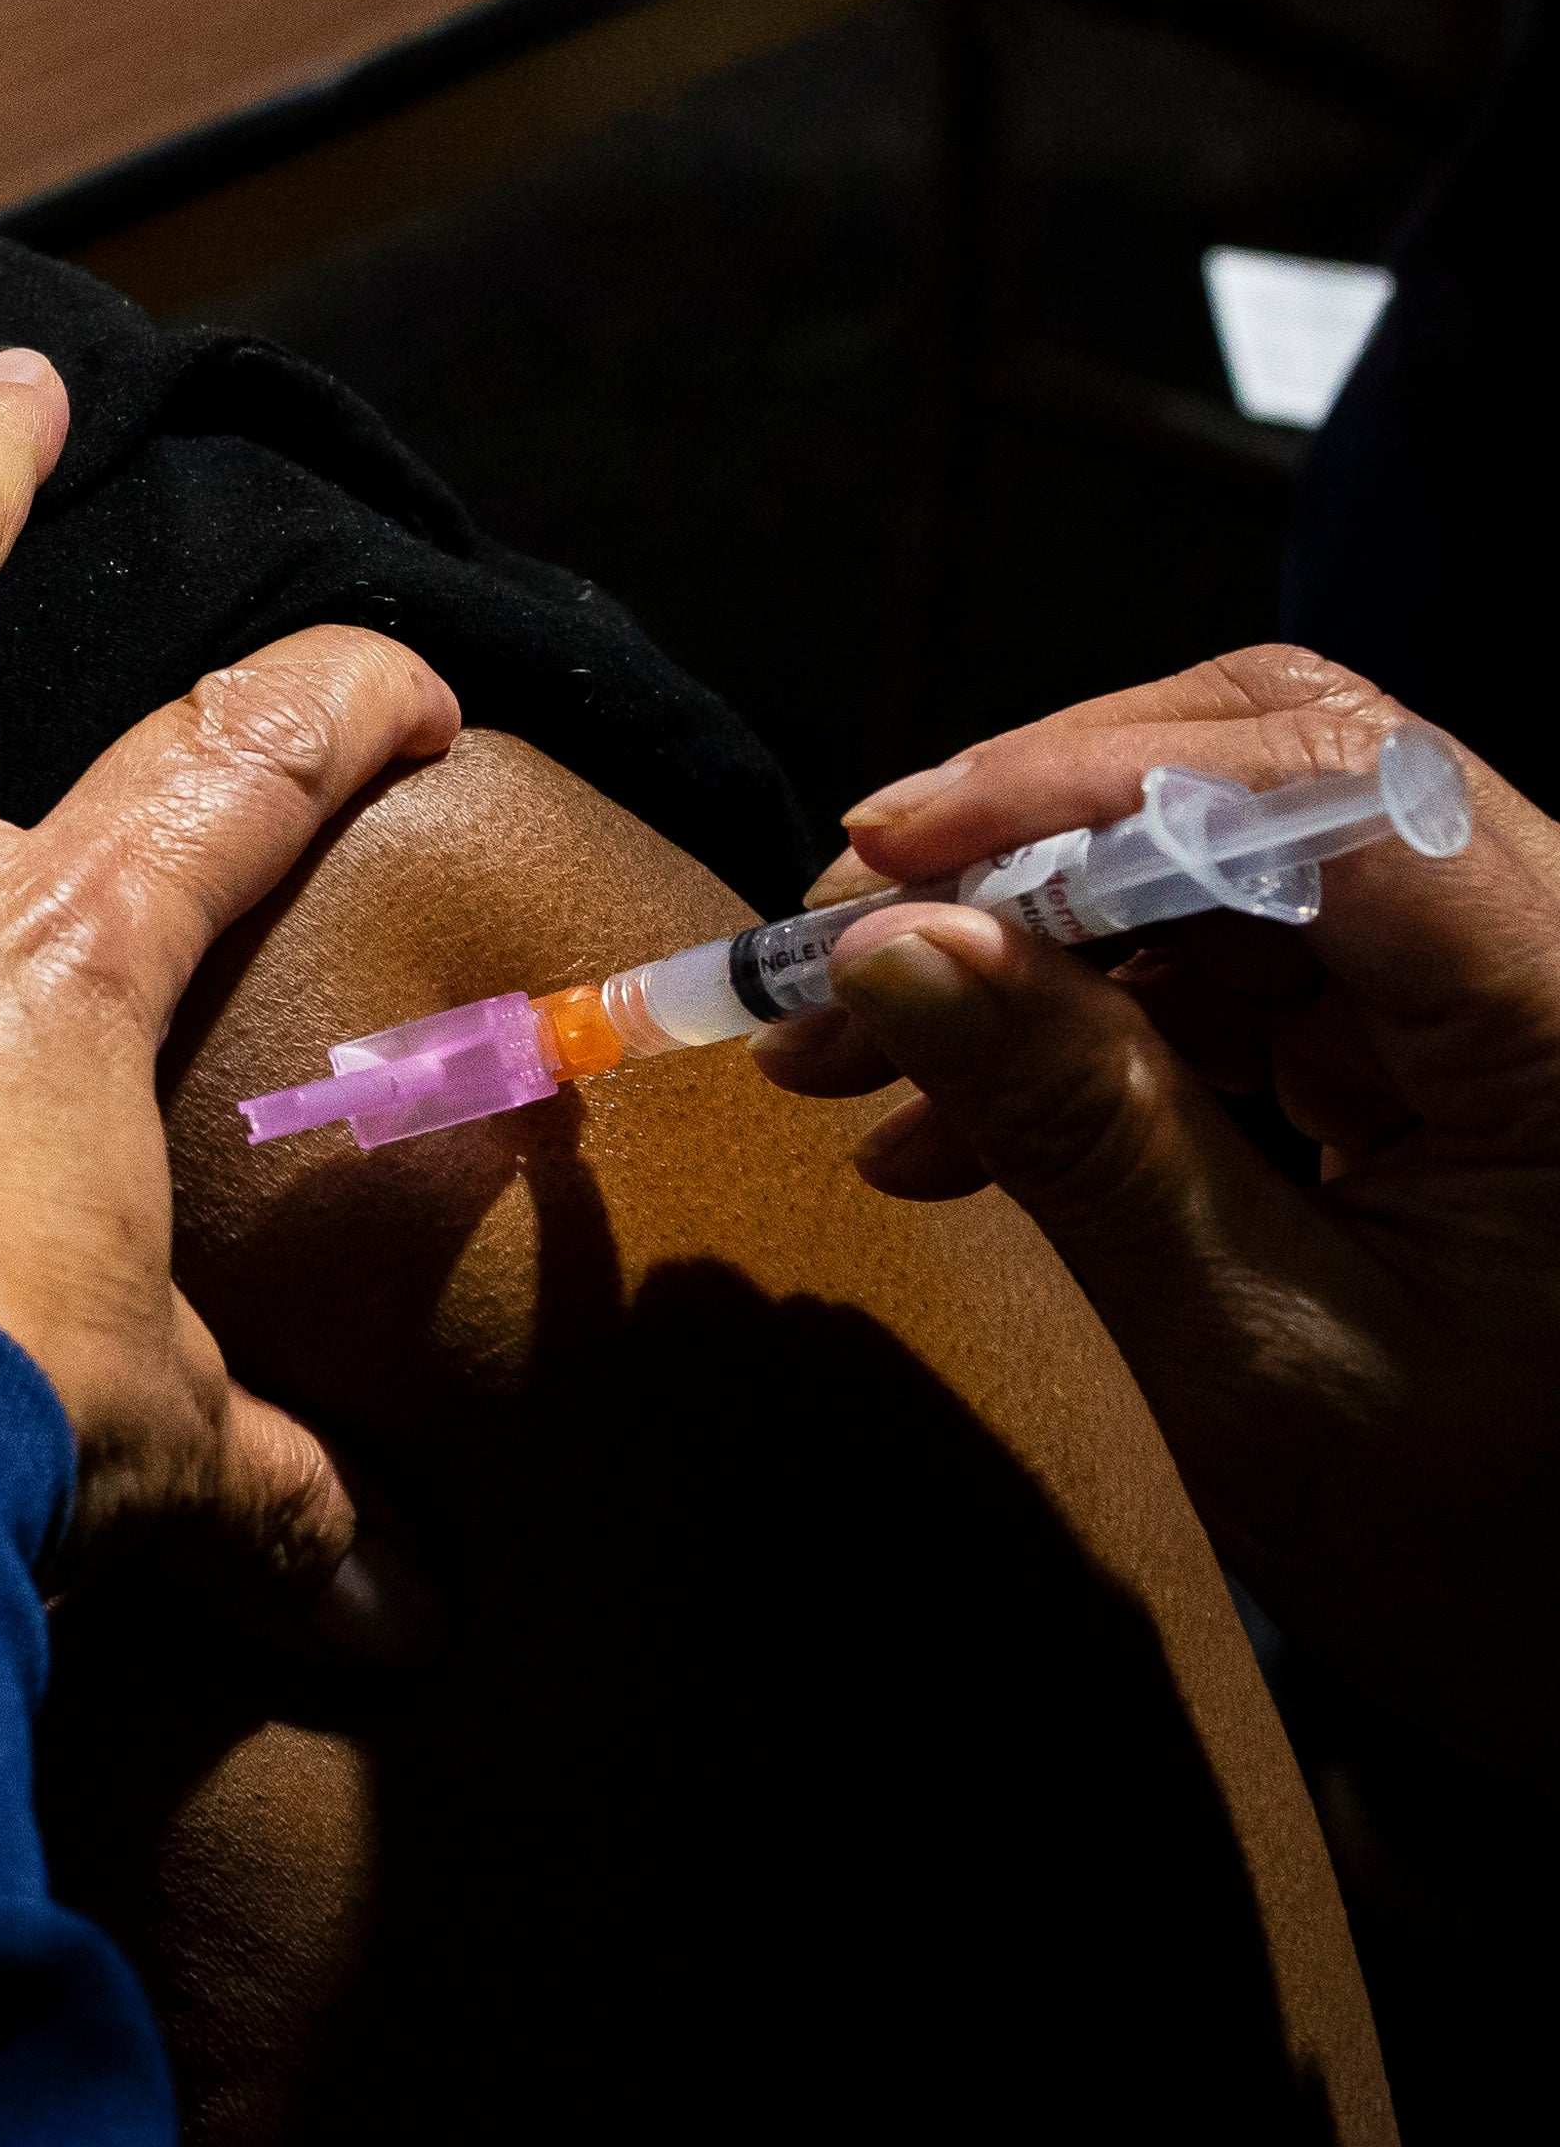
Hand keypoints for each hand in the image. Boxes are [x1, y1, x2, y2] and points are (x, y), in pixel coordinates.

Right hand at [754, 646, 1559, 1792]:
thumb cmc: (1492, 1567)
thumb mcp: (1260, 1365)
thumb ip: (1087, 1133)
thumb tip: (887, 947)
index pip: (1328, 796)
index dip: (1084, 787)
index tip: (879, 858)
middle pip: (1285, 771)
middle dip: (1038, 841)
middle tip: (846, 939)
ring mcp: (1524, 989)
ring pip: (1245, 856)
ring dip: (1036, 940)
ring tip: (850, 1061)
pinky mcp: (1470, 1041)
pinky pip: (1259, 960)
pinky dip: (1094, 1017)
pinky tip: (954, 1123)